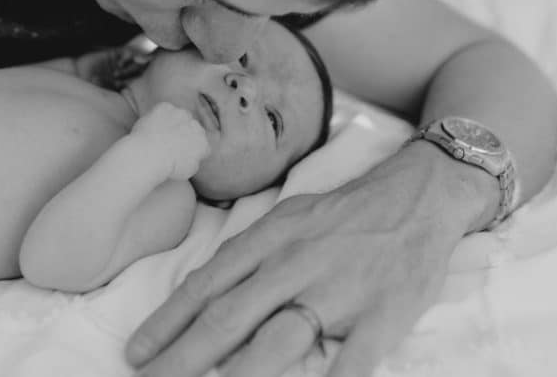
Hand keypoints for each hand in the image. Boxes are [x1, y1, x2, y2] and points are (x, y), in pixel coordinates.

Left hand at [125, 142, 492, 376]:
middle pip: (227, 319)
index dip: (167, 321)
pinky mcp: (381, 317)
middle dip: (182, 358)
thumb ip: (250, 256)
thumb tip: (204, 295)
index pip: (207, 284)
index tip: (137, 351)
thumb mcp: (288, 218)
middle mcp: (295, 264)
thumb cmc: (345, 214)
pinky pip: (348, 364)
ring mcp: (338, 292)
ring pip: (276, 342)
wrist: (419, 195)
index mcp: (270, 238)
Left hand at [131, 102, 211, 180]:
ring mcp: (181, 114)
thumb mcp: (188, 171)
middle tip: (169, 143)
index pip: (202, 144)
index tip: (181, 153)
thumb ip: (195, 161)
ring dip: (173, 123)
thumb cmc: (166, 167)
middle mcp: (196, 125)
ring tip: (159, 135)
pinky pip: (164, 109)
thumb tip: (193, 156)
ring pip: (179, 116)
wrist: (150, 154)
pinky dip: (159, 116)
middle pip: (192, 127)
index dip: (192, 148)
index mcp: (204, 143)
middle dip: (184, 133)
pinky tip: (152, 127)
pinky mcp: (166, 107)